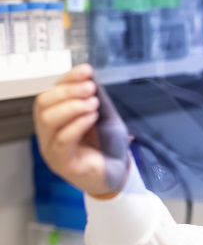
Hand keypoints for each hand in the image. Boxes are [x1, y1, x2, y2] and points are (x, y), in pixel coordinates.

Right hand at [33, 64, 129, 195]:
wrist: (118, 174)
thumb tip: (88, 76)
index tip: (86, 70)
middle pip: (43, 104)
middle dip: (68, 91)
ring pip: (48, 120)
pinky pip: (62, 140)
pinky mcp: (62, 162)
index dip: (66, 79)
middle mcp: (47, 133)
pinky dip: (77, 124)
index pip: (50, 93)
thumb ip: (92, 98)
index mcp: (54, 119)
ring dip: (72, 106)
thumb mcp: (101, 116)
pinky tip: (92, 117)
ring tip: (93, 104)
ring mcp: (51, 149)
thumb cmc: (107, 145)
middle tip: (90, 89)